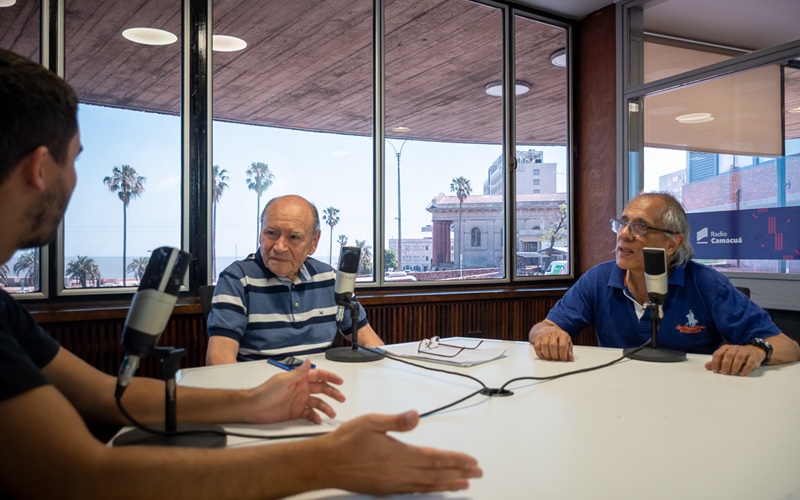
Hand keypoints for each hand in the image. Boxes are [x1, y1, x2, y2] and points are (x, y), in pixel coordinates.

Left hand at [248, 360, 344, 423]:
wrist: (254, 408)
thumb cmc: (266, 392)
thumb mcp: (284, 380)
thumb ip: (299, 372)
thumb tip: (309, 361)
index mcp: (299, 379)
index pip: (318, 375)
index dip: (330, 377)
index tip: (340, 381)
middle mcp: (301, 389)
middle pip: (322, 389)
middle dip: (333, 393)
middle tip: (341, 398)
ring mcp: (300, 401)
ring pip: (318, 403)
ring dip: (326, 408)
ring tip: (332, 413)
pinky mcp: (296, 412)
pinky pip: (310, 414)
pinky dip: (315, 417)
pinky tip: (318, 420)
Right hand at [323, 411, 481, 494]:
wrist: (326, 463)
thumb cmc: (346, 441)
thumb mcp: (371, 422)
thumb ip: (396, 421)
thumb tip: (416, 416)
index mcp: (400, 455)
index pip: (436, 458)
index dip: (457, 460)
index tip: (472, 462)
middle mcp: (400, 473)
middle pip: (436, 475)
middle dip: (459, 474)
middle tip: (477, 473)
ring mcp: (394, 483)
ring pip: (428, 485)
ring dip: (448, 484)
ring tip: (463, 484)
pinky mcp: (386, 489)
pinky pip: (415, 491)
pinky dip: (430, 489)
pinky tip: (434, 488)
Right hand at [530, 321, 573, 360]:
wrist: (548, 329)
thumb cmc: (559, 338)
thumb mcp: (567, 342)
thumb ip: (569, 351)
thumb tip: (570, 358)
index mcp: (563, 334)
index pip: (562, 346)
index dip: (563, 354)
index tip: (563, 359)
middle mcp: (553, 333)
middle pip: (553, 345)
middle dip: (554, 355)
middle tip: (556, 359)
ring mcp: (545, 334)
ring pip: (544, 346)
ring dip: (547, 355)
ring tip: (550, 358)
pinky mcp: (538, 337)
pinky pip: (537, 346)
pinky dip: (540, 353)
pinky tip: (544, 356)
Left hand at [705, 344, 765, 375]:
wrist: (754, 351)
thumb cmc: (736, 356)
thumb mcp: (726, 358)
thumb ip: (717, 362)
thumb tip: (706, 366)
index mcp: (726, 348)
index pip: (718, 354)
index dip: (715, 362)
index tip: (715, 371)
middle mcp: (735, 348)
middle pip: (728, 355)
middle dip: (725, 364)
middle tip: (725, 372)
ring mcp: (745, 351)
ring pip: (739, 357)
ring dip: (735, 366)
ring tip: (733, 373)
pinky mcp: (754, 356)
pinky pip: (750, 361)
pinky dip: (746, 368)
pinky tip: (742, 373)